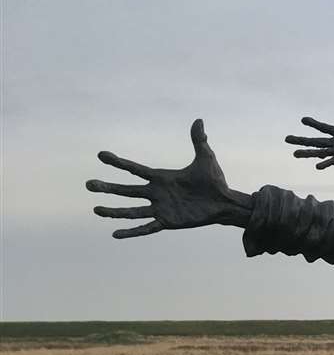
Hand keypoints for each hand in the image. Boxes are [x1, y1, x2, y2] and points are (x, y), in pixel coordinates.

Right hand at [86, 119, 251, 237]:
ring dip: (114, 211)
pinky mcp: (168, 222)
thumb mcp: (205, 158)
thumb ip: (199, 141)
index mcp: (161, 178)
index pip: (134, 169)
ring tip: (96, 209)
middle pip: (127, 190)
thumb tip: (199, 120)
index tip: (101, 155)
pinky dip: (131, 232)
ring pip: (131, 211)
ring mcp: (161, 208)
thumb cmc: (215, 181)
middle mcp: (156, 193)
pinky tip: (115, 234)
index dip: (118, 162)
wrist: (224, 203)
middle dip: (108, 188)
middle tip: (88, 184)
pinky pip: (146, 228)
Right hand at [286, 103, 333, 169]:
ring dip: (307, 153)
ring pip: (320, 151)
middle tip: (286, 139)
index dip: (314, 124)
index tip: (302, 119)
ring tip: (294, 154)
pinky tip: (317, 166)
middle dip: (301, 140)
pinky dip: (326, 163)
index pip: (323, 128)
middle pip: (316, 141)